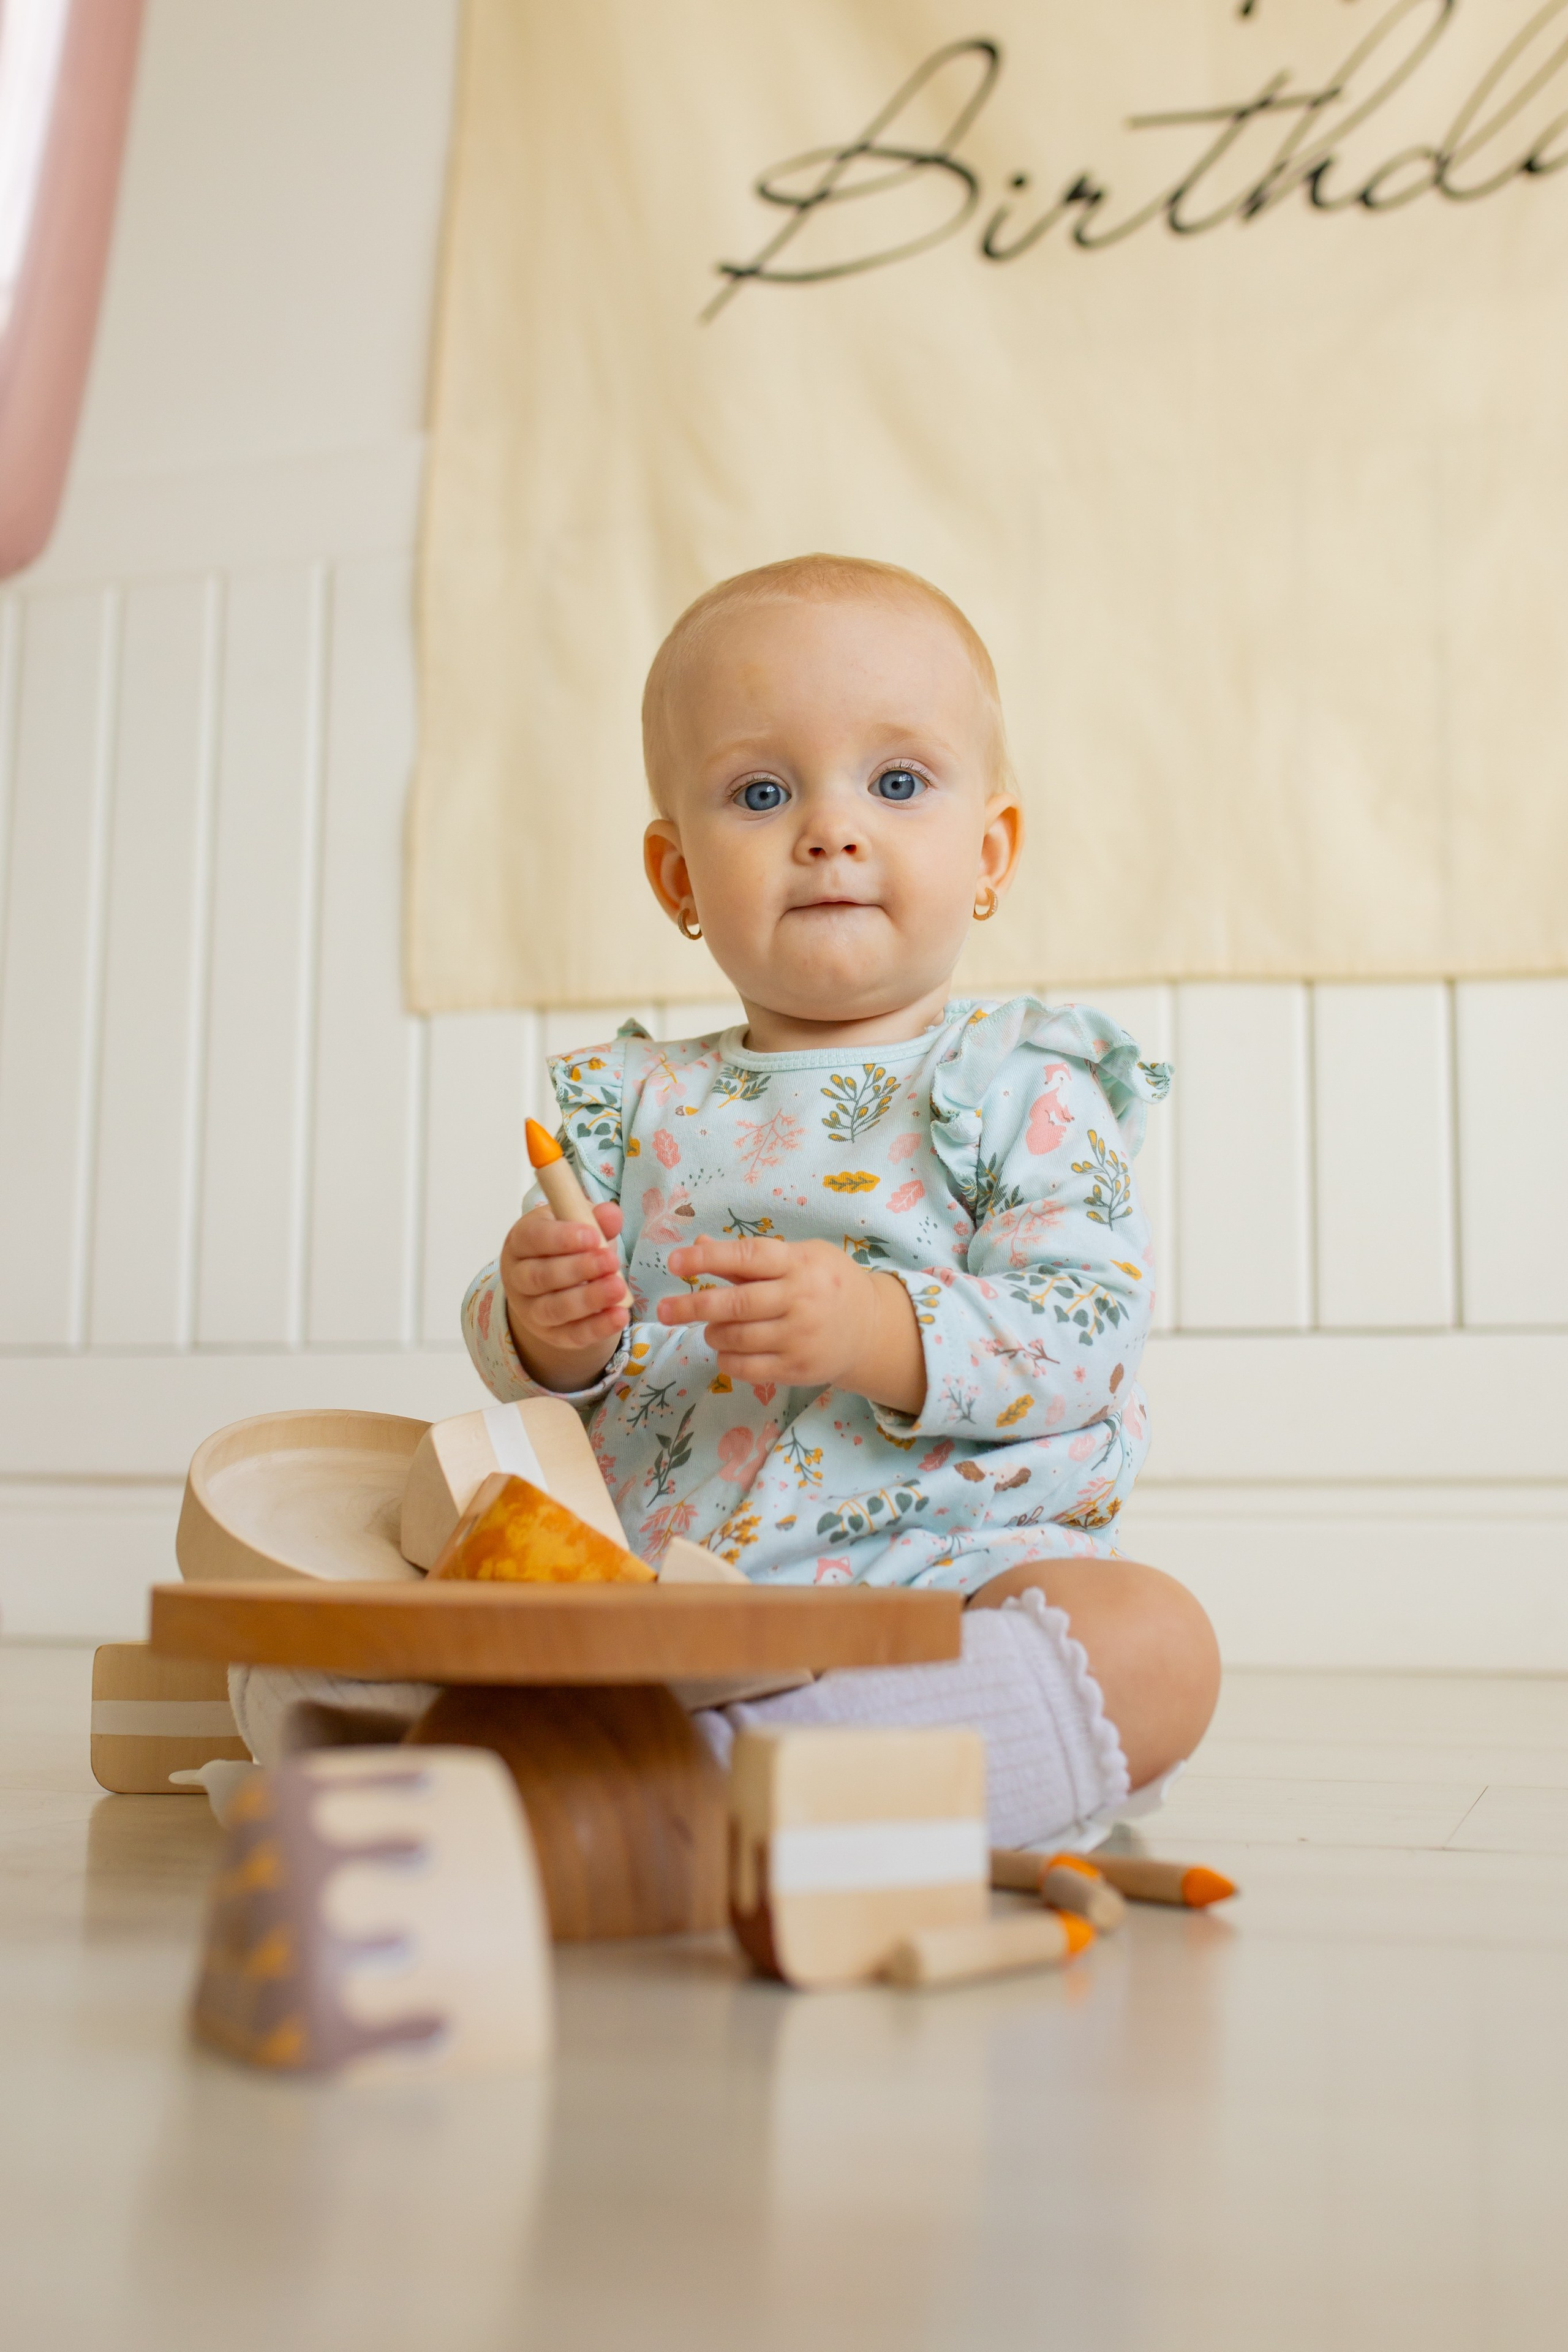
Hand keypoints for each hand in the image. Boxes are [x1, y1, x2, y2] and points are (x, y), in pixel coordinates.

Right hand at [501, 1202, 628, 1390]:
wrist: (559, 1281)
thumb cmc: (568, 1244)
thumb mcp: (577, 1224)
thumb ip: (594, 1218)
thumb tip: (611, 1213)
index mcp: (521, 1241)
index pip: (533, 1238)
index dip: (561, 1238)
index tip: (593, 1236)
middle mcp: (518, 1277)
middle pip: (540, 1277)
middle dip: (578, 1269)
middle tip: (611, 1261)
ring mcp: (530, 1310)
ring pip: (553, 1309)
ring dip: (587, 1300)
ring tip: (618, 1289)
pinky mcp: (550, 1334)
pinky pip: (571, 1335)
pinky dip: (596, 1328)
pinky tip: (619, 1316)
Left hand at [658, 1236, 925, 1413]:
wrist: (870, 1328)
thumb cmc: (826, 1283)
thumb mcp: (798, 1257)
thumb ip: (749, 1257)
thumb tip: (698, 1243)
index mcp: (798, 1263)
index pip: (747, 1257)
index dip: (707, 1258)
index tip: (674, 1263)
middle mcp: (800, 1299)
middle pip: (736, 1304)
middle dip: (692, 1306)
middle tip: (662, 1311)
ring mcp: (800, 1337)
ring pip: (737, 1338)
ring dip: (712, 1333)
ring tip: (710, 1328)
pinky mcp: (798, 1369)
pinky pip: (747, 1368)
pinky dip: (726, 1359)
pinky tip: (726, 1350)